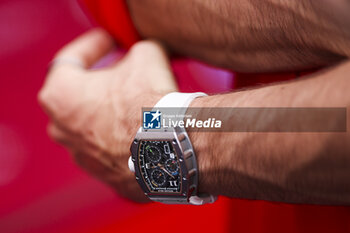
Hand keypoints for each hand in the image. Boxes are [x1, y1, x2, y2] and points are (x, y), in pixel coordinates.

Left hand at [38, 28, 176, 201]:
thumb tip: (144, 54)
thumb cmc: (146, 100)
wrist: (167, 147)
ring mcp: (81, 155)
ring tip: (140, 100)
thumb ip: (137, 49)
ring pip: (96, 123)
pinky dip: (124, 135)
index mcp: (60, 94)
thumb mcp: (146, 55)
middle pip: (82, 94)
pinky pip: (111, 146)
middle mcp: (61, 128)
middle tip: (128, 70)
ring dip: (114, 109)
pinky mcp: (104, 173)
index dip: (95, 46)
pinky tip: (145, 127)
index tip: (111, 40)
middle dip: (105, 80)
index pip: (72, 59)